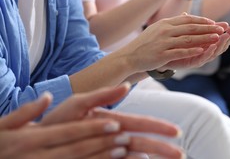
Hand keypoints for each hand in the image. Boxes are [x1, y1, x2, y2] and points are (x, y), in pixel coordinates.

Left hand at [0, 84, 183, 158]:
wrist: (37, 141)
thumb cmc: (56, 122)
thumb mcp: (77, 104)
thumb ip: (102, 96)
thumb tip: (127, 87)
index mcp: (111, 120)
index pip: (140, 123)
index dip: (158, 127)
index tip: (176, 132)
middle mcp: (113, 136)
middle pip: (143, 142)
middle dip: (163, 148)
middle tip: (181, 155)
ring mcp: (108, 150)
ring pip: (136, 155)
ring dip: (154, 158)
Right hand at [119, 13, 226, 71]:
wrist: (129, 56)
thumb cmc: (145, 43)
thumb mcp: (157, 29)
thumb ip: (172, 24)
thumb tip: (185, 17)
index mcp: (165, 23)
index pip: (187, 20)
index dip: (202, 21)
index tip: (214, 23)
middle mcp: (165, 30)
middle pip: (191, 28)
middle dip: (208, 28)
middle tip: (221, 29)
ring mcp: (163, 42)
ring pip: (188, 39)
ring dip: (205, 38)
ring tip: (217, 38)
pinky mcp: (162, 54)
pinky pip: (180, 51)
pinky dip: (192, 50)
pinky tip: (203, 50)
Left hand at [160, 22, 229, 69]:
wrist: (159, 58)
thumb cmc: (170, 46)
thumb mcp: (179, 34)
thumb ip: (181, 26)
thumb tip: (185, 13)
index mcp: (204, 44)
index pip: (220, 39)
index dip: (229, 35)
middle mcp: (203, 52)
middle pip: (220, 46)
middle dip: (228, 38)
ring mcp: (199, 58)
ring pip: (214, 52)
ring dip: (220, 44)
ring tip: (226, 36)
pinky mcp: (192, 63)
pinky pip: (202, 58)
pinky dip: (208, 52)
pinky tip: (212, 46)